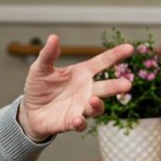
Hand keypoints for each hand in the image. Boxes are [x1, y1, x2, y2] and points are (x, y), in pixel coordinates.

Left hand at [17, 35, 133, 141]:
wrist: (30, 112)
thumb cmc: (39, 87)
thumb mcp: (40, 68)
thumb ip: (48, 55)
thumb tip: (53, 37)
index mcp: (82, 73)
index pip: (101, 62)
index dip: (115, 55)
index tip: (129, 48)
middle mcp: (86, 90)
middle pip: (106, 87)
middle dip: (117, 86)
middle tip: (127, 85)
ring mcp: (81, 107)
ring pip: (96, 107)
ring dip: (98, 105)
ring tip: (94, 101)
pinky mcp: (72, 122)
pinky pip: (81, 124)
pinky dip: (81, 122)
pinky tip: (77, 119)